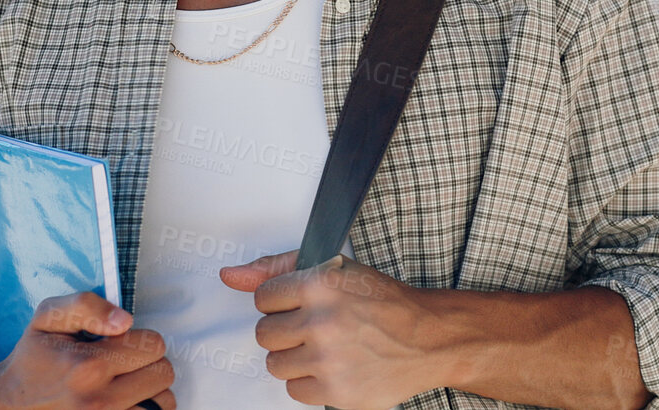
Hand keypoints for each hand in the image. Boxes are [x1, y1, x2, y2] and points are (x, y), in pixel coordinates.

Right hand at [0, 291, 175, 409]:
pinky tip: (126, 399)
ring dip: (150, 389)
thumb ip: (86, 306)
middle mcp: (100, 401)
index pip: (153, 344)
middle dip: (147, 362)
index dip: (139, 338)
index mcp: (87, 366)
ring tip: (124, 383)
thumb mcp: (47, 318)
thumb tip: (125, 321)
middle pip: (163, 373)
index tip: (118, 343)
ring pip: (164, 401)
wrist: (10, 402)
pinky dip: (145, 407)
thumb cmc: (34, 358)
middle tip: (122, 362)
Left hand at [220, 249, 447, 409]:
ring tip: (324, 348)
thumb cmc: (383, 302)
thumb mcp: (335, 269)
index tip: (300, 305)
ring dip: (294, 357)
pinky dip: (310, 382)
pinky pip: (293, 391)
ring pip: (275, 364)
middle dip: (285, 330)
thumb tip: (230, 275)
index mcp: (320, 284)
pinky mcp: (336, 392)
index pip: (263, 297)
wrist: (428, 339)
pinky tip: (332, 367)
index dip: (280, 301)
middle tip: (313, 327)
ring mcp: (328, 359)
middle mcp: (322, 321)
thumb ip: (278, 268)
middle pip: (264, 333)